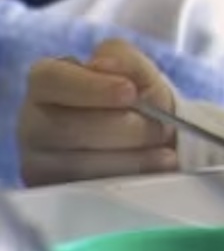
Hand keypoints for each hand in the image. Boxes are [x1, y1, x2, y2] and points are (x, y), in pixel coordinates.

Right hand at [19, 40, 176, 185]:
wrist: (149, 137)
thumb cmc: (136, 98)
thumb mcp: (137, 70)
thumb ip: (124, 59)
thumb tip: (104, 65)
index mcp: (47, 82)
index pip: (51, 80)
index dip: (91, 87)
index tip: (129, 92)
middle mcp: (33, 122)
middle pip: (68, 127)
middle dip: (124, 129)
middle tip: (160, 127)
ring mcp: (37, 160)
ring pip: (79, 163)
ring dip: (131, 156)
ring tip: (164, 149)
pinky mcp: (54, 191)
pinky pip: (89, 189)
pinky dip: (129, 176)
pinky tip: (155, 166)